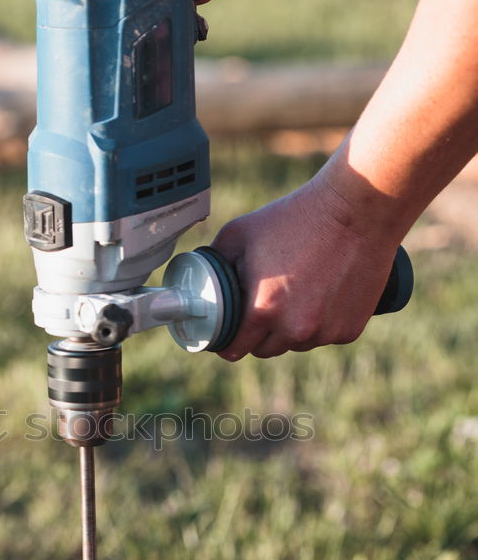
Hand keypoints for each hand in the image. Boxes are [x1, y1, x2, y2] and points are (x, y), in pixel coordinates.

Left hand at [212, 173, 401, 359]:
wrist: (358, 210)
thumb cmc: (297, 216)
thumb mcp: (240, 233)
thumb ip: (217, 262)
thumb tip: (202, 281)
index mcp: (263, 310)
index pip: (235, 349)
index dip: (228, 342)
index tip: (228, 334)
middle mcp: (295, 329)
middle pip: (266, 349)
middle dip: (259, 334)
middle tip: (264, 305)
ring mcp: (326, 332)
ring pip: (297, 344)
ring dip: (291, 329)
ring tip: (297, 293)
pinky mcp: (350, 329)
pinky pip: (325, 335)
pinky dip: (321, 323)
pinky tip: (323, 294)